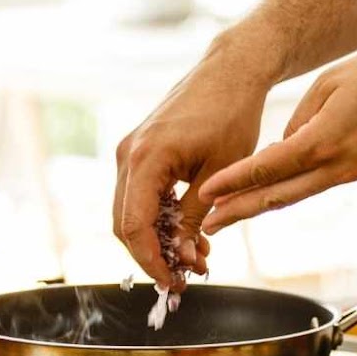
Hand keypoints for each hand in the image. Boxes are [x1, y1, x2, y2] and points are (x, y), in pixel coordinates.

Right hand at [114, 46, 273, 287]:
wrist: (231, 71)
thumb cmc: (232, 114)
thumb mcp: (221, 173)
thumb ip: (196, 216)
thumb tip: (184, 257)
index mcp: (146, 158)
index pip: (134, 226)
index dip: (151, 261)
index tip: (174, 284)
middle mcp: (128, 155)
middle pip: (124, 224)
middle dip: (153, 256)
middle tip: (186, 277)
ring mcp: (130, 152)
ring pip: (130, 213)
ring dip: (158, 240)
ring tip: (196, 258)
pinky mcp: (140, 152)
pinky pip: (140, 196)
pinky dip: (160, 219)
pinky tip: (189, 234)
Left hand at [198, 42, 356, 233]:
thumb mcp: (332, 82)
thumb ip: (301, 115)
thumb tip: (283, 143)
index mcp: (324, 141)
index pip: (269, 167)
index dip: (234, 182)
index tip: (206, 194)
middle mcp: (336, 167)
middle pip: (277, 196)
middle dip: (238, 212)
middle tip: (207, 226)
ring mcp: (350, 174)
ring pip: (295, 196)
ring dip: (260, 208)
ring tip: (229, 217)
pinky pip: (316, 186)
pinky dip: (288, 192)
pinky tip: (270, 193)